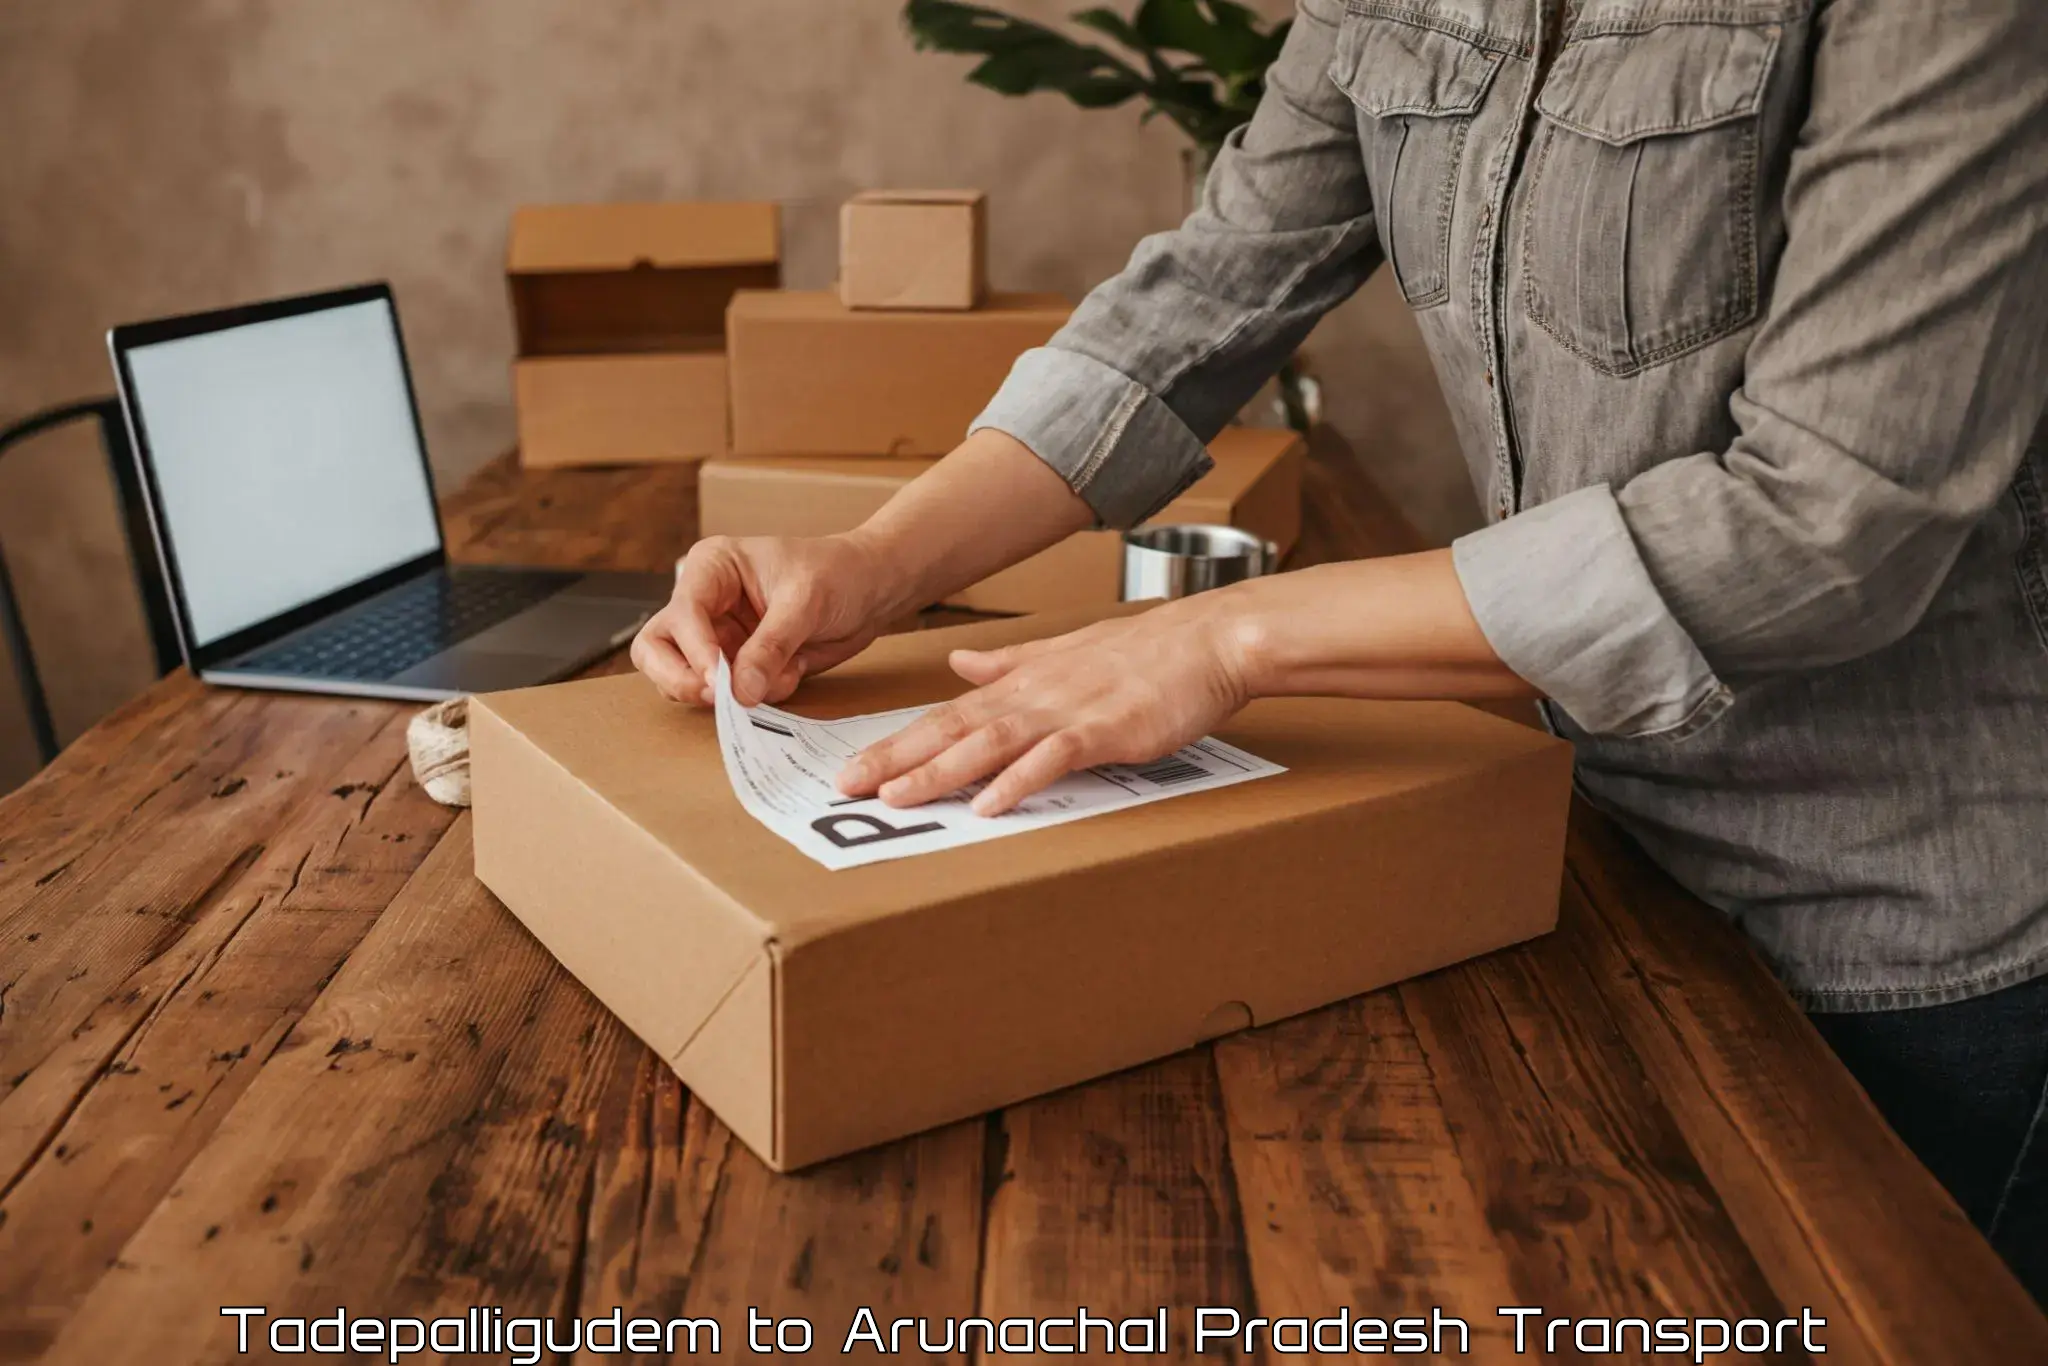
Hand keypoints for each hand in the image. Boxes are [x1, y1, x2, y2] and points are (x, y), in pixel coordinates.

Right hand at [631, 532, 903, 706]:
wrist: (872, 590)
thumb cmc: (839, 573)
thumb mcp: (807, 601)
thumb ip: (771, 646)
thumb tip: (740, 691)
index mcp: (712, 569)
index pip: (681, 614)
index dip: (695, 651)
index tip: (720, 680)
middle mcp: (704, 604)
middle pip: (655, 649)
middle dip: (680, 678)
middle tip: (718, 698)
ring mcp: (718, 638)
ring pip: (682, 679)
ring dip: (721, 694)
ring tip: (769, 682)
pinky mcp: (738, 666)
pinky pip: (727, 696)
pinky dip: (755, 698)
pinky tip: (791, 675)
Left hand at [836, 601, 1253, 816]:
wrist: (1208, 639)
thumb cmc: (1146, 653)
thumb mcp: (1065, 652)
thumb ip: (1008, 663)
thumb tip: (958, 664)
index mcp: (1022, 683)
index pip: (945, 716)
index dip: (895, 742)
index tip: (849, 767)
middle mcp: (1033, 696)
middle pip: (951, 729)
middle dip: (895, 758)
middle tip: (844, 787)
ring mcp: (1068, 711)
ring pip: (989, 742)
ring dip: (940, 771)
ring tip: (895, 796)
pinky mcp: (1106, 730)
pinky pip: (1053, 757)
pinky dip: (1019, 781)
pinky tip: (989, 804)